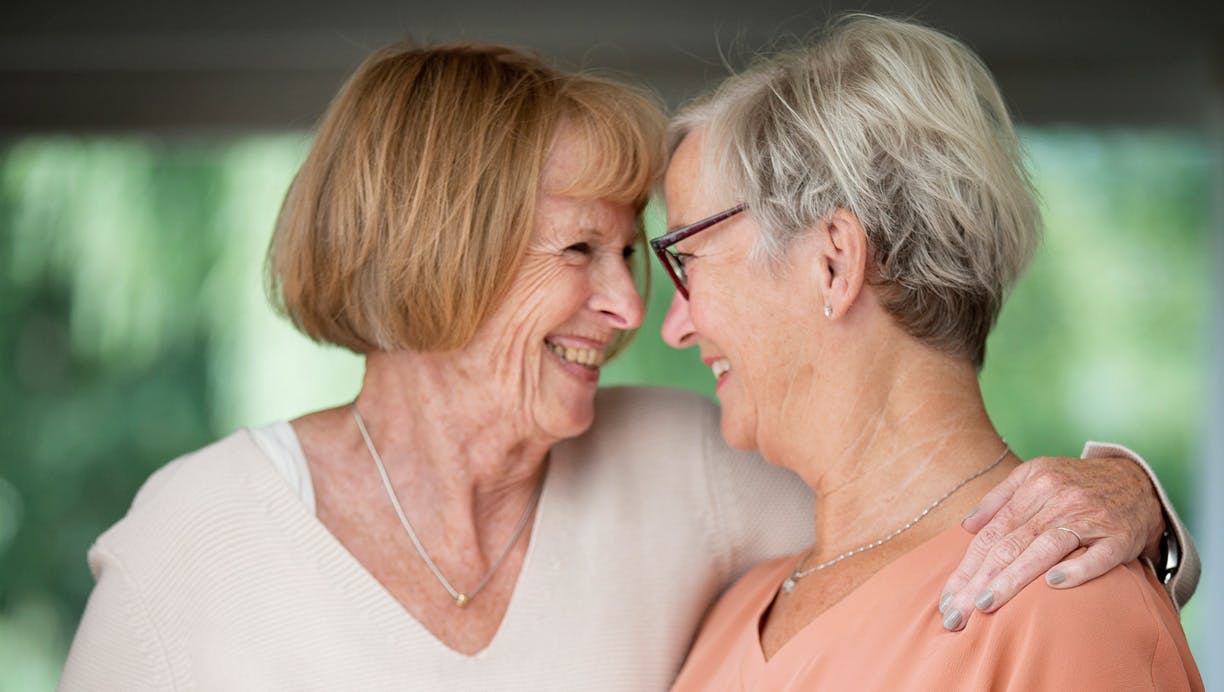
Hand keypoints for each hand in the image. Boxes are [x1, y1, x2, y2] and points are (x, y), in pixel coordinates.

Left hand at [937, 455, 1163, 630]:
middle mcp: (1058, 498)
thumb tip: (967, 526)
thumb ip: (1000, 499)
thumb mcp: (1036, 477)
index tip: (947, 599)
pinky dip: (1077, 569)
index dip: (966, 567)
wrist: (1136, 480)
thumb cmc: (1076, 484)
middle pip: (1010, 544)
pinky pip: (1097, 555)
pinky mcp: (1120, 535)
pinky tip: (1054, 585)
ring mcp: (1090, 517)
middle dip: (978, 582)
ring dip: (1013, 578)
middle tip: (957, 614)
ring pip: (1044, 548)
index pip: (991, 533)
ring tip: (986, 604)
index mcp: (1034, 485)